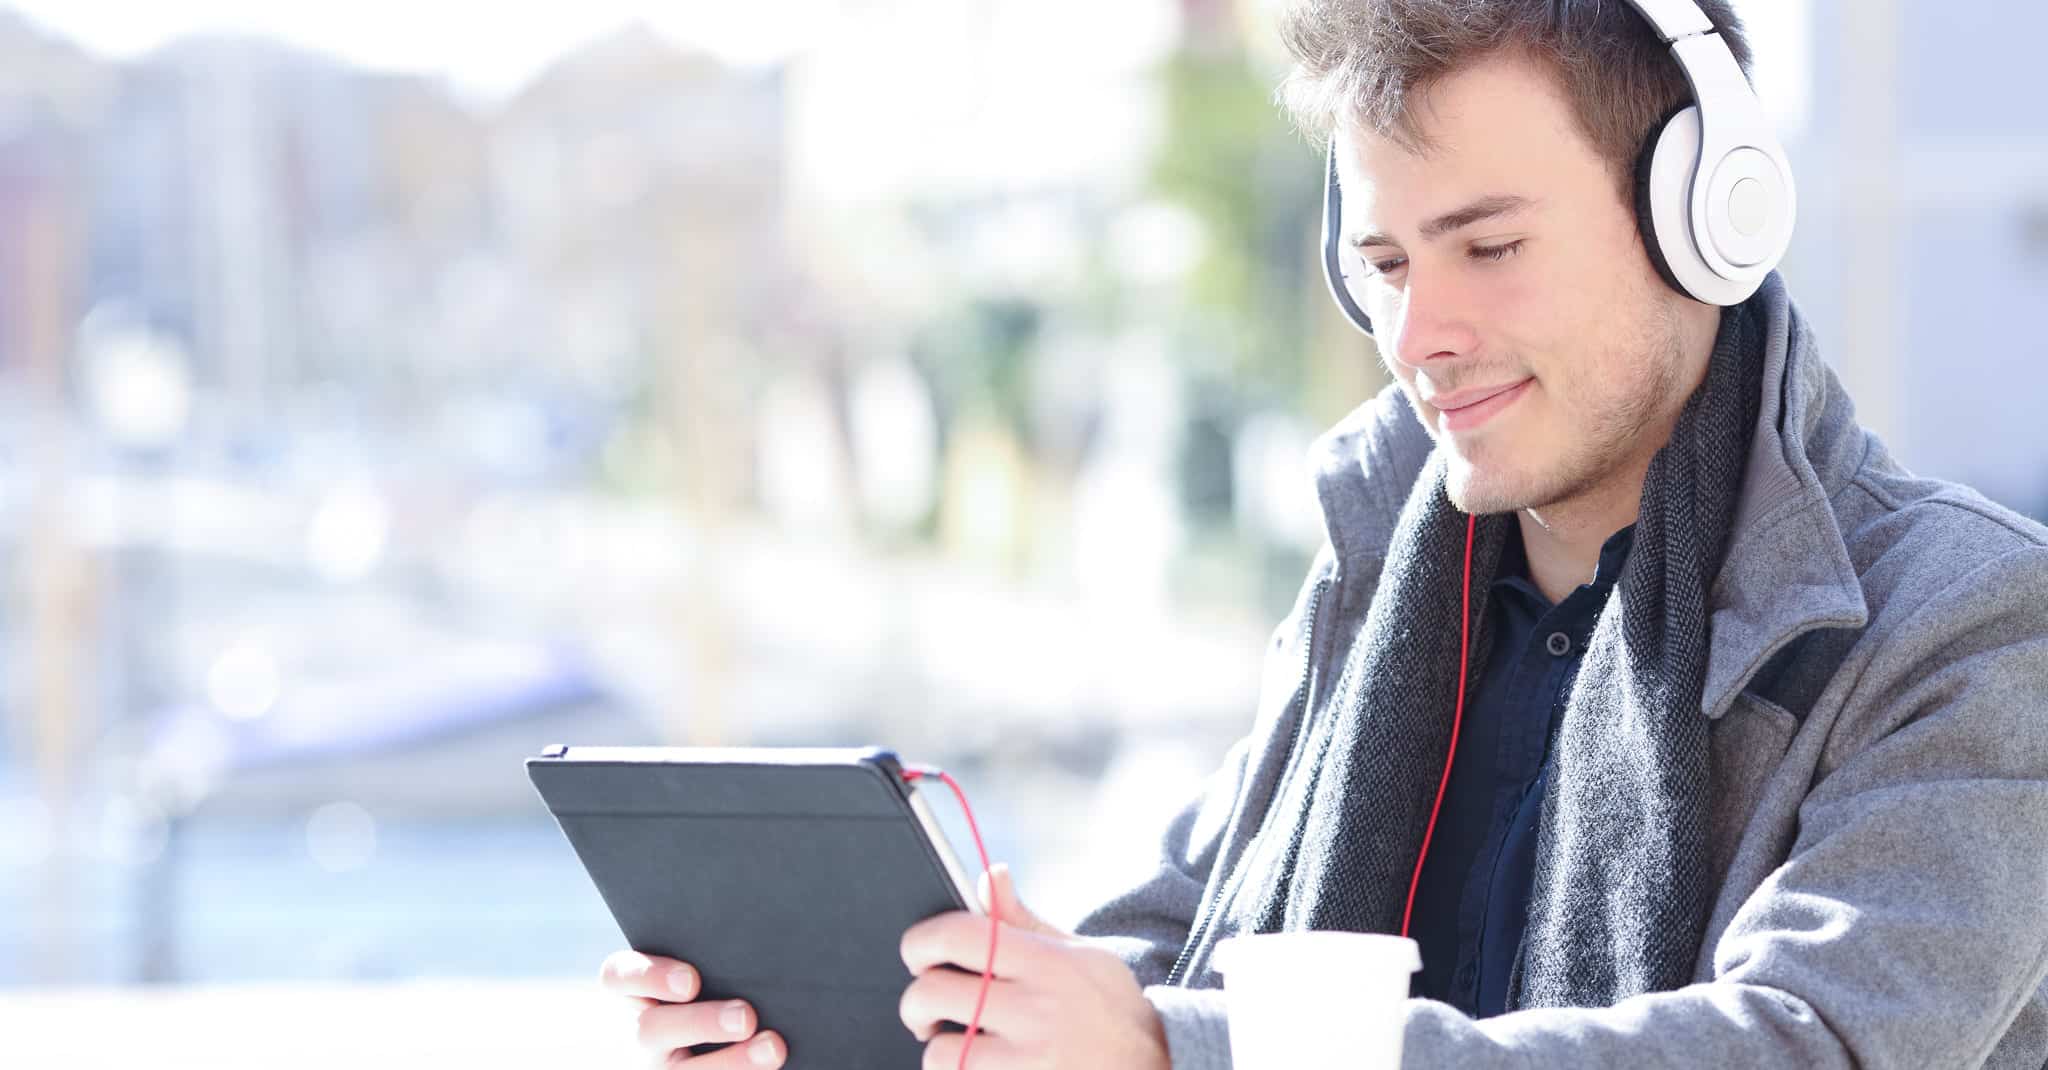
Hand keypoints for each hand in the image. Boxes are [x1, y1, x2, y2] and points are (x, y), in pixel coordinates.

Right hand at [599, 950, 787, 1067]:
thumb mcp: (702, 968)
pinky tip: (767, 1062)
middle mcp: (641, 1029)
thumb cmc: (716, 981)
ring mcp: (658, 1063)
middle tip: (746, 1017)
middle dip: (701, 1023)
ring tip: (772, 1048)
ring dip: (731, 1060)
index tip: (691, 980)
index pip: (620, 976)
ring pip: (682, 1069)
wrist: (721, 1040)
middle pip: (652, 1028)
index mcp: (635, 990)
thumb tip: (760, 948)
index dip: (651, 977)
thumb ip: (714, 957)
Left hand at [899, 864, 1170, 1069]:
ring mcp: (1030, 1058)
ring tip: (952, 1045)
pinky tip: (974, 1066)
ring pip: (940, 1050)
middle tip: (925, 1010)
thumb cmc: (1109, 1008)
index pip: (956, 934)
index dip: (919, 942)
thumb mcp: (1079, 954)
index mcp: (1044, 961)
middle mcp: (1035, 1008)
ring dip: (938, 1048)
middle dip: (915, 1002)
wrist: (1159, 1065)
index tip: (917, 955)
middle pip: (932, 992)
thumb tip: (988, 874)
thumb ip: (1023, 921)